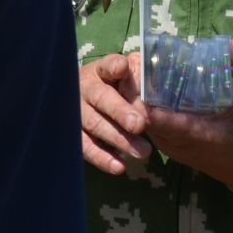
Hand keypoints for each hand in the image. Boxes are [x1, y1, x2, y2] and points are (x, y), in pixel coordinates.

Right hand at [79, 52, 149, 174]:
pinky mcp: (74, 133)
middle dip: (119, 111)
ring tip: (144, 151)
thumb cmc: (128, 94)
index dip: (114, 67)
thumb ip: (146, 86)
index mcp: (103, 71)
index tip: (122, 68)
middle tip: (139, 125)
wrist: (114, 114)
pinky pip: (85, 146)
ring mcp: (77, 110)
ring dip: (118, 138)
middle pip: (101, 97)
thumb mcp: (138, 84)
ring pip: (93, 123)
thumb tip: (158, 95)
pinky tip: (119, 167)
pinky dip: (102, 157)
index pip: (108, 65)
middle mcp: (86, 87)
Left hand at [144, 36, 232, 191]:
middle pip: (137, 114)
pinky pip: (148, 125)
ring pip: (139, 119)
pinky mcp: (169, 147)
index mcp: (193, 133)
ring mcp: (169, 146)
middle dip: (133, 87)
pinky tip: (150, 86)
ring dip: (136, 95)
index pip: (150, 114)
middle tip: (136, 60)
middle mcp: (174, 142)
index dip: (138, 89)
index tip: (139, 64)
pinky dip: (145, 106)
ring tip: (140, 68)